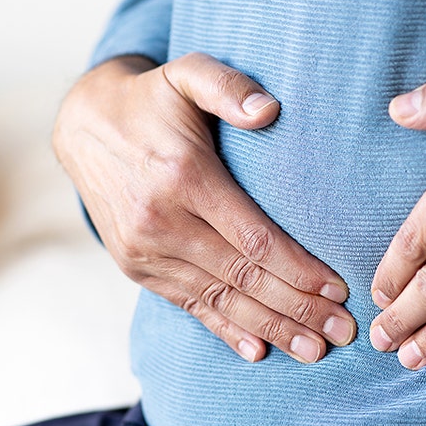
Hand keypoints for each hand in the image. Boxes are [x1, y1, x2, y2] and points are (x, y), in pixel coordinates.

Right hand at [53, 53, 355, 363]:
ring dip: (270, 329)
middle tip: (342, 332)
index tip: (338, 290)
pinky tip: (258, 351)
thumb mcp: (186, 74)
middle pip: (242, 278)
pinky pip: (188, 305)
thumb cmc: (151, 101)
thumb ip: (227, 86)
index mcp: (182, 178)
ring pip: (219, 299)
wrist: (82, 128)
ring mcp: (144, 251)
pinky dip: (225, 331)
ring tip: (314, 351)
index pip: (253, 237)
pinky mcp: (136, 267)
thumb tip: (268, 110)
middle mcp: (160, 222)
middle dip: (297, 309)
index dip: (298, 269)